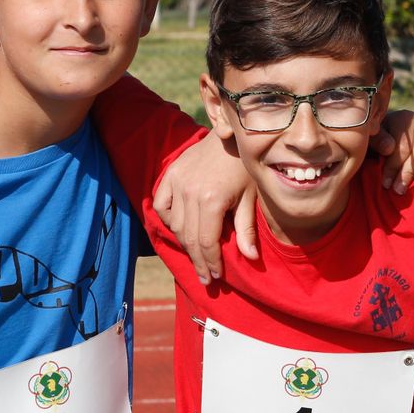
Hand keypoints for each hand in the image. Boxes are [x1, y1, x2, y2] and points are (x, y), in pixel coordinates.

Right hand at [153, 131, 257, 281]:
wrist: (231, 134)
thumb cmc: (245, 167)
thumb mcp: (250, 197)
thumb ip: (247, 228)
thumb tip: (251, 257)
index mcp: (211, 200)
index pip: (206, 242)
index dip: (210, 262)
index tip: (215, 276)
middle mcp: (190, 192)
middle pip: (189, 238)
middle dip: (197, 261)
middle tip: (204, 278)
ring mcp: (177, 182)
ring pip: (175, 225)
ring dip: (185, 244)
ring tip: (196, 256)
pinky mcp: (170, 175)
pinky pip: (162, 206)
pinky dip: (169, 220)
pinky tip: (180, 228)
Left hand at [374, 110, 413, 193]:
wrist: (395, 136)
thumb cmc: (382, 141)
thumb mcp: (373, 139)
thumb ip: (377, 141)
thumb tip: (389, 148)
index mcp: (402, 118)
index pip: (401, 145)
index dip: (393, 166)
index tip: (386, 184)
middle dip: (409, 171)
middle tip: (399, 189)